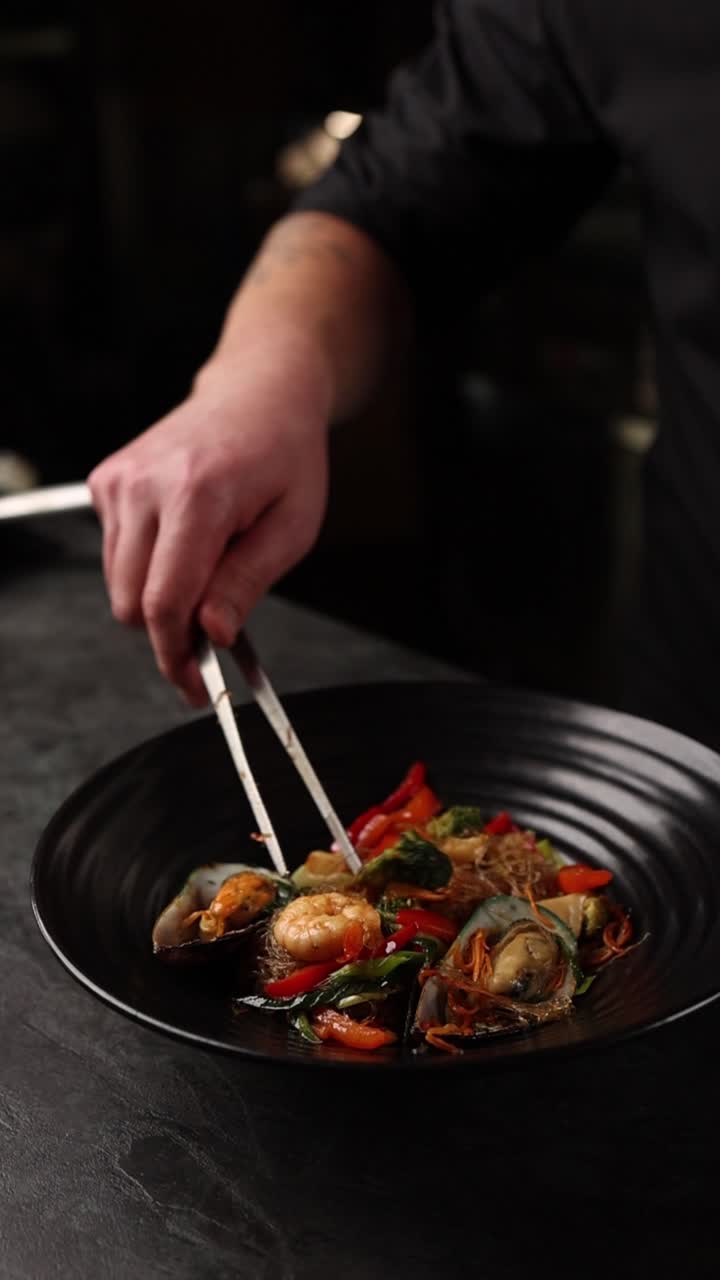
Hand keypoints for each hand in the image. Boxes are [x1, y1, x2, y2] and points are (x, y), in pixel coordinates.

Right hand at [89, 348, 329, 704]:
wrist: (258, 393)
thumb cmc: (285, 456)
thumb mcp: (292, 528)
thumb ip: (247, 583)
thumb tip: (211, 633)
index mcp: (197, 494)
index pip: (164, 601)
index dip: (176, 656)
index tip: (195, 685)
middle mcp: (145, 484)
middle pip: (132, 603)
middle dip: (169, 633)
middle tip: (211, 636)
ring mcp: (119, 481)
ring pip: (119, 585)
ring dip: (160, 598)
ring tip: (210, 571)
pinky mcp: (107, 482)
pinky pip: (116, 556)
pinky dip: (148, 567)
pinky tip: (186, 542)